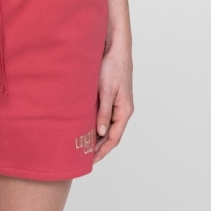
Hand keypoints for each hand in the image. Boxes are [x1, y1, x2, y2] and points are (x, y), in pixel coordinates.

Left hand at [93, 42, 133, 162]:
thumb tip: (101, 133)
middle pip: (112, 135)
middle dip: (100, 147)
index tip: (91, 160)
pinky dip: (98, 125)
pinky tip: (88, 127)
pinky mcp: (113, 98)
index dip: (103, 150)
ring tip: (85, 146)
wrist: (116, 50)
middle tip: (85, 157)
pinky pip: (107, 117)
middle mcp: (124, 110)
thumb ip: (104, 112)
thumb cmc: (113, 68)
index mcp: (125, 111)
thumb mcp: (106, 90)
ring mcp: (119, 105)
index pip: (114, 138)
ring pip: (109, 126)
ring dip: (98, 137)